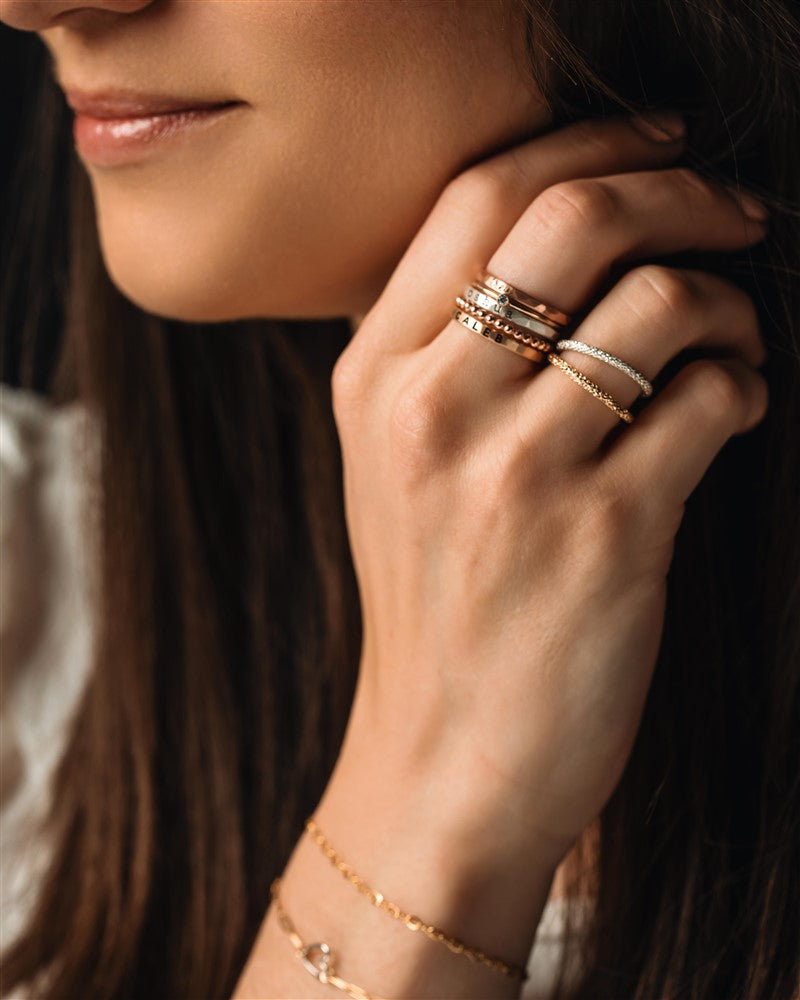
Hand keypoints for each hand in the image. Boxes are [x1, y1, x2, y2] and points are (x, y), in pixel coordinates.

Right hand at [330, 114, 767, 867]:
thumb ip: (446, 350)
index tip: (658, 141)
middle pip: (573, 216)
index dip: (588, 140)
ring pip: (658, 302)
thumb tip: (570, 241)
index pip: (480, 195)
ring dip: (727, 303)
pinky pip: (709, 399)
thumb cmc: (435, 603)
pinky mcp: (606, 537)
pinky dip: (744, 386)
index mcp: (375, 379)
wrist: (446, 754)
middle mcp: (432, 411)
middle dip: (681, 189)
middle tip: (734, 212)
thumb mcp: (393, 465)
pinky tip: (732, 412)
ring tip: (733, 343)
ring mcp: (515, 475)